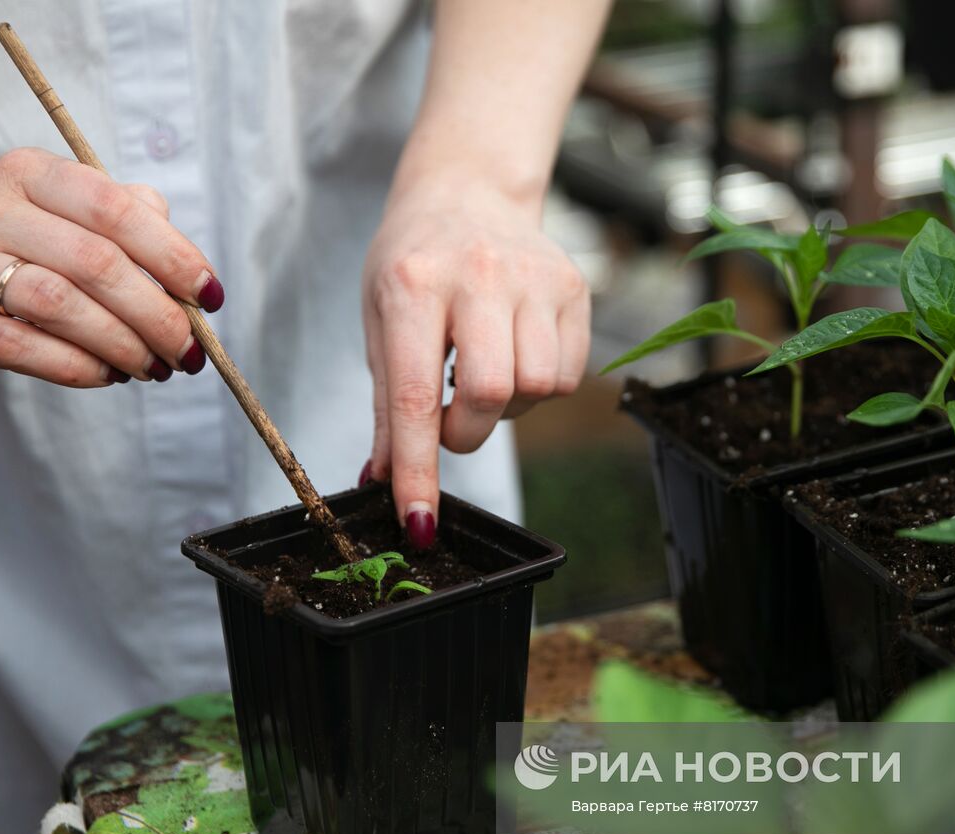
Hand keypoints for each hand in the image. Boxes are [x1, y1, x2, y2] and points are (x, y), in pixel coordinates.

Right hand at [0, 147, 224, 385]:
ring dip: (124, 345)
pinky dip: (79, 367)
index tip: (210, 295)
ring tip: (154, 367)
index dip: (175, 256)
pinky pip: (25, 349)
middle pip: (96, 263)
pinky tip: (107, 374)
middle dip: (158, 314)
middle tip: (189, 350)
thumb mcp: (46, 203)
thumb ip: (117, 214)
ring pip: (63, 307)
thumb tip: (182, 252)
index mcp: (27, 173)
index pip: (116, 210)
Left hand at [361, 175, 589, 546]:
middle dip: (465, 431)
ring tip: (484, 373)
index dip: (417, 470)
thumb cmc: (413, 263)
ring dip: (506, 407)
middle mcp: (480, 274)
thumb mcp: (380, 321)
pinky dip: (539, 387)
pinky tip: (515, 355)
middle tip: (449, 416)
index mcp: (414, 283)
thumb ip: (387, 405)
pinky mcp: (574, 287)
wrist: (467, 191)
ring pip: (536, 389)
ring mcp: (536, 277)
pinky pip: (568, 375)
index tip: (419, 523)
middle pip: (488, 394)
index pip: (414, 396)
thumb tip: (384, 481)